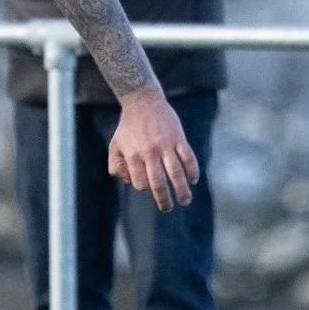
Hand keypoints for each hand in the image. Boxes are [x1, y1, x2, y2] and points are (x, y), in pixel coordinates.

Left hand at [106, 86, 198, 210]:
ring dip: (182, 190)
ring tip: (185, 201)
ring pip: (176, 173)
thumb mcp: (115, 146)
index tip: (148, 186)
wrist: (143, 101)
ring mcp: (165, 145)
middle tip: (167, 208)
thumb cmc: (128, 127)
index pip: (141, 183)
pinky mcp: (178, 138)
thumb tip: (128, 182)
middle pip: (158, 183)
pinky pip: (188, 158)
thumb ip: (116, 166)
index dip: (144, 188)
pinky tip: (193, 180)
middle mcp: (149, 152)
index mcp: (133, 155)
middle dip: (164, 199)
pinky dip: (192, 171)